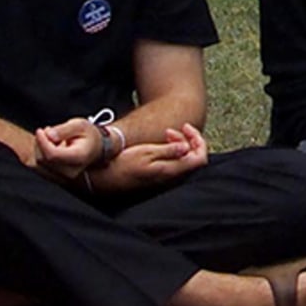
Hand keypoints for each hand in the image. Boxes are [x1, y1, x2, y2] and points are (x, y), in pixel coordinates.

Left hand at [34, 117, 103, 179]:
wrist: (95, 149)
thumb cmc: (88, 136)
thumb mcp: (80, 125)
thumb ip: (64, 129)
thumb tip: (49, 135)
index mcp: (79, 158)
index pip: (52, 155)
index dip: (42, 142)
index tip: (41, 130)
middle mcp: (70, 172)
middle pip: (43, 159)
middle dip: (41, 143)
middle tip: (49, 130)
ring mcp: (62, 178)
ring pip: (38, 164)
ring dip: (39, 149)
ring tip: (51, 138)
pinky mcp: (55, 178)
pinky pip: (38, 167)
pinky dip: (39, 155)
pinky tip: (49, 147)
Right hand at [94, 124, 209, 191]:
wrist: (105, 177)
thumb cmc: (124, 164)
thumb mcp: (147, 153)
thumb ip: (170, 151)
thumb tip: (188, 148)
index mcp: (171, 170)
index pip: (200, 159)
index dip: (199, 142)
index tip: (187, 128)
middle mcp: (171, 175)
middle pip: (193, 157)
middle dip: (188, 139)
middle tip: (174, 130)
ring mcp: (165, 175)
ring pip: (183, 158)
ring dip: (179, 142)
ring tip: (167, 133)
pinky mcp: (158, 174)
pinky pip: (174, 161)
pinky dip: (172, 149)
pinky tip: (162, 141)